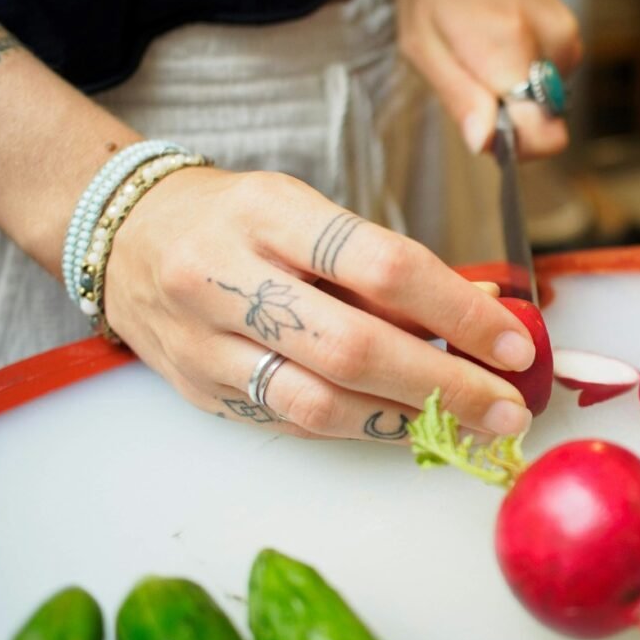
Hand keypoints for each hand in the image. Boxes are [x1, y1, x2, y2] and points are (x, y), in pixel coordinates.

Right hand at [104, 167, 536, 440]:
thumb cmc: (236, 217)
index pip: (382, 264)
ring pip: (318, 402)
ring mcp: (205, 341)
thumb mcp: (306, 211)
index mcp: (269, 213)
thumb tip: (476, 313)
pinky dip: (359, 427)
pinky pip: (292, 422)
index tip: (513, 343)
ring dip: (407, 421)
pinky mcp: (199, 389)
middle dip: (446, 385)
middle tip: (508, 407)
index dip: (458, 311)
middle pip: (354, 347)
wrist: (126, 235)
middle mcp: (227, 276)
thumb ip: (381, 265)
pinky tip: (404, 424)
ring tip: (469, 427)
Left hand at [397, 0, 581, 158]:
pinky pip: (549, 81)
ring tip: (483, 55)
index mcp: (509, 48)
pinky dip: (524, 74)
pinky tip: (501, 45)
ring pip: (546, 104)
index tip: (489, 132)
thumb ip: (457, 97)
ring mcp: (566, 39)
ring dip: (513, 94)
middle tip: (474, 84)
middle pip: (544, 125)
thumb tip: (484, 142)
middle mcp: (550, 44)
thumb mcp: (421, 42)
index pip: (542, 136)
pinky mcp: (571, 38)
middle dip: (509, 120)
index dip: (514, 147)